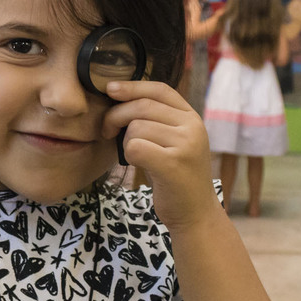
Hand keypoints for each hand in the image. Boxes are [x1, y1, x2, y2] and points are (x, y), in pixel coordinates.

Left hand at [102, 80, 220, 229]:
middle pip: (142, 106)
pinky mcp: (173, 164)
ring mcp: (185, 145)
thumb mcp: (174, 142)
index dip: (133, 86)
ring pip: (136, 128)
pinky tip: (138, 165)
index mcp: (192, 118)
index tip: (110, 89)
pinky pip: (134, 147)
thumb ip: (157, 120)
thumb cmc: (176, 178)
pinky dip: (128, 155)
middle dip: (116, 116)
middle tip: (106, 131)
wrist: (194, 214)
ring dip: (125, 142)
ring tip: (135, 156)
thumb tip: (120, 97)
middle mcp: (193, 127)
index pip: (160, 89)